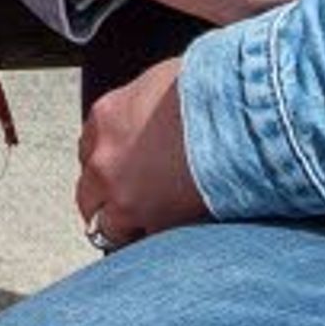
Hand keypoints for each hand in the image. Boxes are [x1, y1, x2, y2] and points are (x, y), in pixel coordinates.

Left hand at [78, 57, 204, 245]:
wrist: (235, 118)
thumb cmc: (210, 90)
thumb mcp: (165, 81)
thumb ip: (148, 103)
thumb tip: (159, 107)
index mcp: (106, 117)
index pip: (90, 147)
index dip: (109, 161)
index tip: (122, 169)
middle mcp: (104, 158)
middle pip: (89, 191)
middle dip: (106, 199)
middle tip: (128, 204)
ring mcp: (123, 195)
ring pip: (103, 226)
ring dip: (121, 228)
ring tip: (143, 230)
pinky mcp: (152, 224)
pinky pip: (140, 244)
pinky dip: (150, 242)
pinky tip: (167, 237)